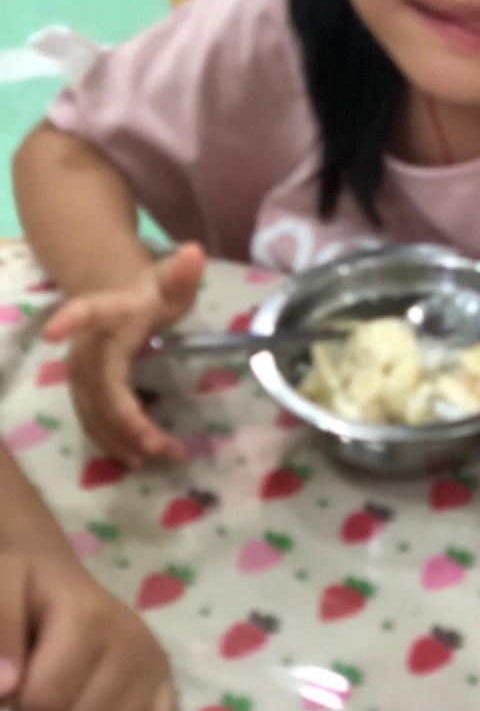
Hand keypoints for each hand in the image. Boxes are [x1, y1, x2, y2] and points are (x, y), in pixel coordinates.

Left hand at [0, 550, 176, 710]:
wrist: (54, 578)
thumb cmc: (25, 589)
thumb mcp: (0, 590)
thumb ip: (0, 632)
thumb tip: (6, 687)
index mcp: (88, 617)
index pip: (46, 700)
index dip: (16, 702)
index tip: (12, 678)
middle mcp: (132, 638)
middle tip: (36, 683)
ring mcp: (153, 659)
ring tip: (65, 691)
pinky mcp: (166, 677)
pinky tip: (101, 706)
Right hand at [43, 243, 205, 465]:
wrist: (113, 295)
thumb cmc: (148, 291)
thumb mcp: (171, 281)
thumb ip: (183, 273)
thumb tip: (197, 252)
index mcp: (106, 313)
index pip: (86, 313)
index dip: (70, 319)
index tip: (52, 331)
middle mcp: (86, 347)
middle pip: (98, 387)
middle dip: (126, 421)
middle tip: (160, 445)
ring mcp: (80, 375)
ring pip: (93, 413)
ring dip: (122, 440)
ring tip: (159, 457)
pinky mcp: (83, 393)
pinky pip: (93, 422)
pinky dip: (114, 442)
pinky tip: (139, 458)